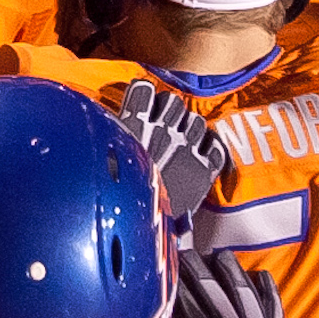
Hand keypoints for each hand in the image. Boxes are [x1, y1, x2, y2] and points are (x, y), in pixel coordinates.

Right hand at [117, 76, 226, 219]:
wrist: (140, 227)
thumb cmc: (115, 198)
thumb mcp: (102, 161)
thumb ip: (109, 142)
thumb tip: (104, 134)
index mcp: (134, 125)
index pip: (145, 90)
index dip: (146, 98)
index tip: (145, 107)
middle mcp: (164, 131)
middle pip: (174, 103)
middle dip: (170, 113)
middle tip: (164, 128)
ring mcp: (188, 148)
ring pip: (197, 122)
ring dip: (190, 129)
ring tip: (183, 142)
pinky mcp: (205, 169)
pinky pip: (216, 146)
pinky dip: (211, 148)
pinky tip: (202, 153)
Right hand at [172, 248, 286, 317]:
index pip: (192, 310)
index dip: (180, 287)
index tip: (170, 269)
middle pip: (218, 296)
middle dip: (201, 271)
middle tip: (188, 253)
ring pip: (246, 297)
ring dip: (232, 272)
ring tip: (220, 256)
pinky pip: (273, 308)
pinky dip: (267, 290)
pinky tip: (258, 273)